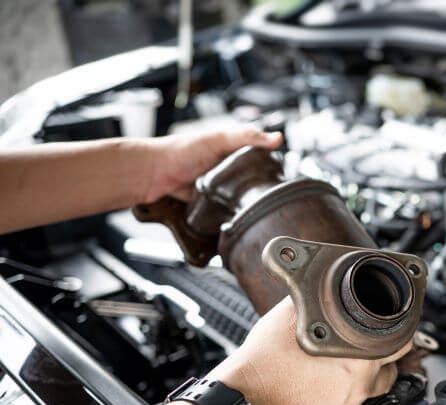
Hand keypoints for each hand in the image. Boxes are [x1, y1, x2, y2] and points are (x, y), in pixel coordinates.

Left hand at [140, 127, 282, 203]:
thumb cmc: (179, 151)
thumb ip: (247, 137)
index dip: (272, 165)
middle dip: (258, 188)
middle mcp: (226, 168)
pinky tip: (234, 214)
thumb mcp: (218, 139)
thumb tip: (277, 138)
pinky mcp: (209, 203)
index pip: (260, 157)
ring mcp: (218, 186)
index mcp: (231, 150)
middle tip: (268, 195)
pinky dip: (228, 212)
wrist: (151, 174)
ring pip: (239, 197)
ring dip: (243, 202)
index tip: (282, 175)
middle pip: (251, 180)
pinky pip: (224, 209)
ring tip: (253, 208)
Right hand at [206, 296, 407, 404]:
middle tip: (367, 347)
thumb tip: (316, 280)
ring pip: (368, 391)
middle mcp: (358, 389)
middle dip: (382, 357)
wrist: (242, 400)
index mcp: (358, 360)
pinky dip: (340, 396)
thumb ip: (313, 297)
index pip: (401, 345)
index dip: (401, 333)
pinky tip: (322, 385)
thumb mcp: (290, 314)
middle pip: (389, 371)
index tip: (396, 328)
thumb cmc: (264, 361)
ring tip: (340, 366)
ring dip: (361, 378)